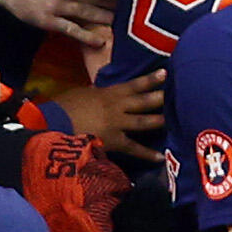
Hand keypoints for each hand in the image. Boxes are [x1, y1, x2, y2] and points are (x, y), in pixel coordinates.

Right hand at [46, 71, 165, 162]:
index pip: (133, 85)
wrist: (54, 124)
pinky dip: (147, 154)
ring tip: (173, 119)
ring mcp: (117, 124)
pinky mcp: (114, 141)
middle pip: (143, 101)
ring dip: (159, 120)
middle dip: (160, 98)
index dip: (150, 80)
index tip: (165, 74)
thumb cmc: (63, 107)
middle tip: (177, 95)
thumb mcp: (80, 94)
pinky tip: (160, 158)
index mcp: (108, 93)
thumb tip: (98, 92)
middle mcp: (117, 106)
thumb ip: (94, 93)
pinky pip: (134, 148)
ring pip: (143, 121)